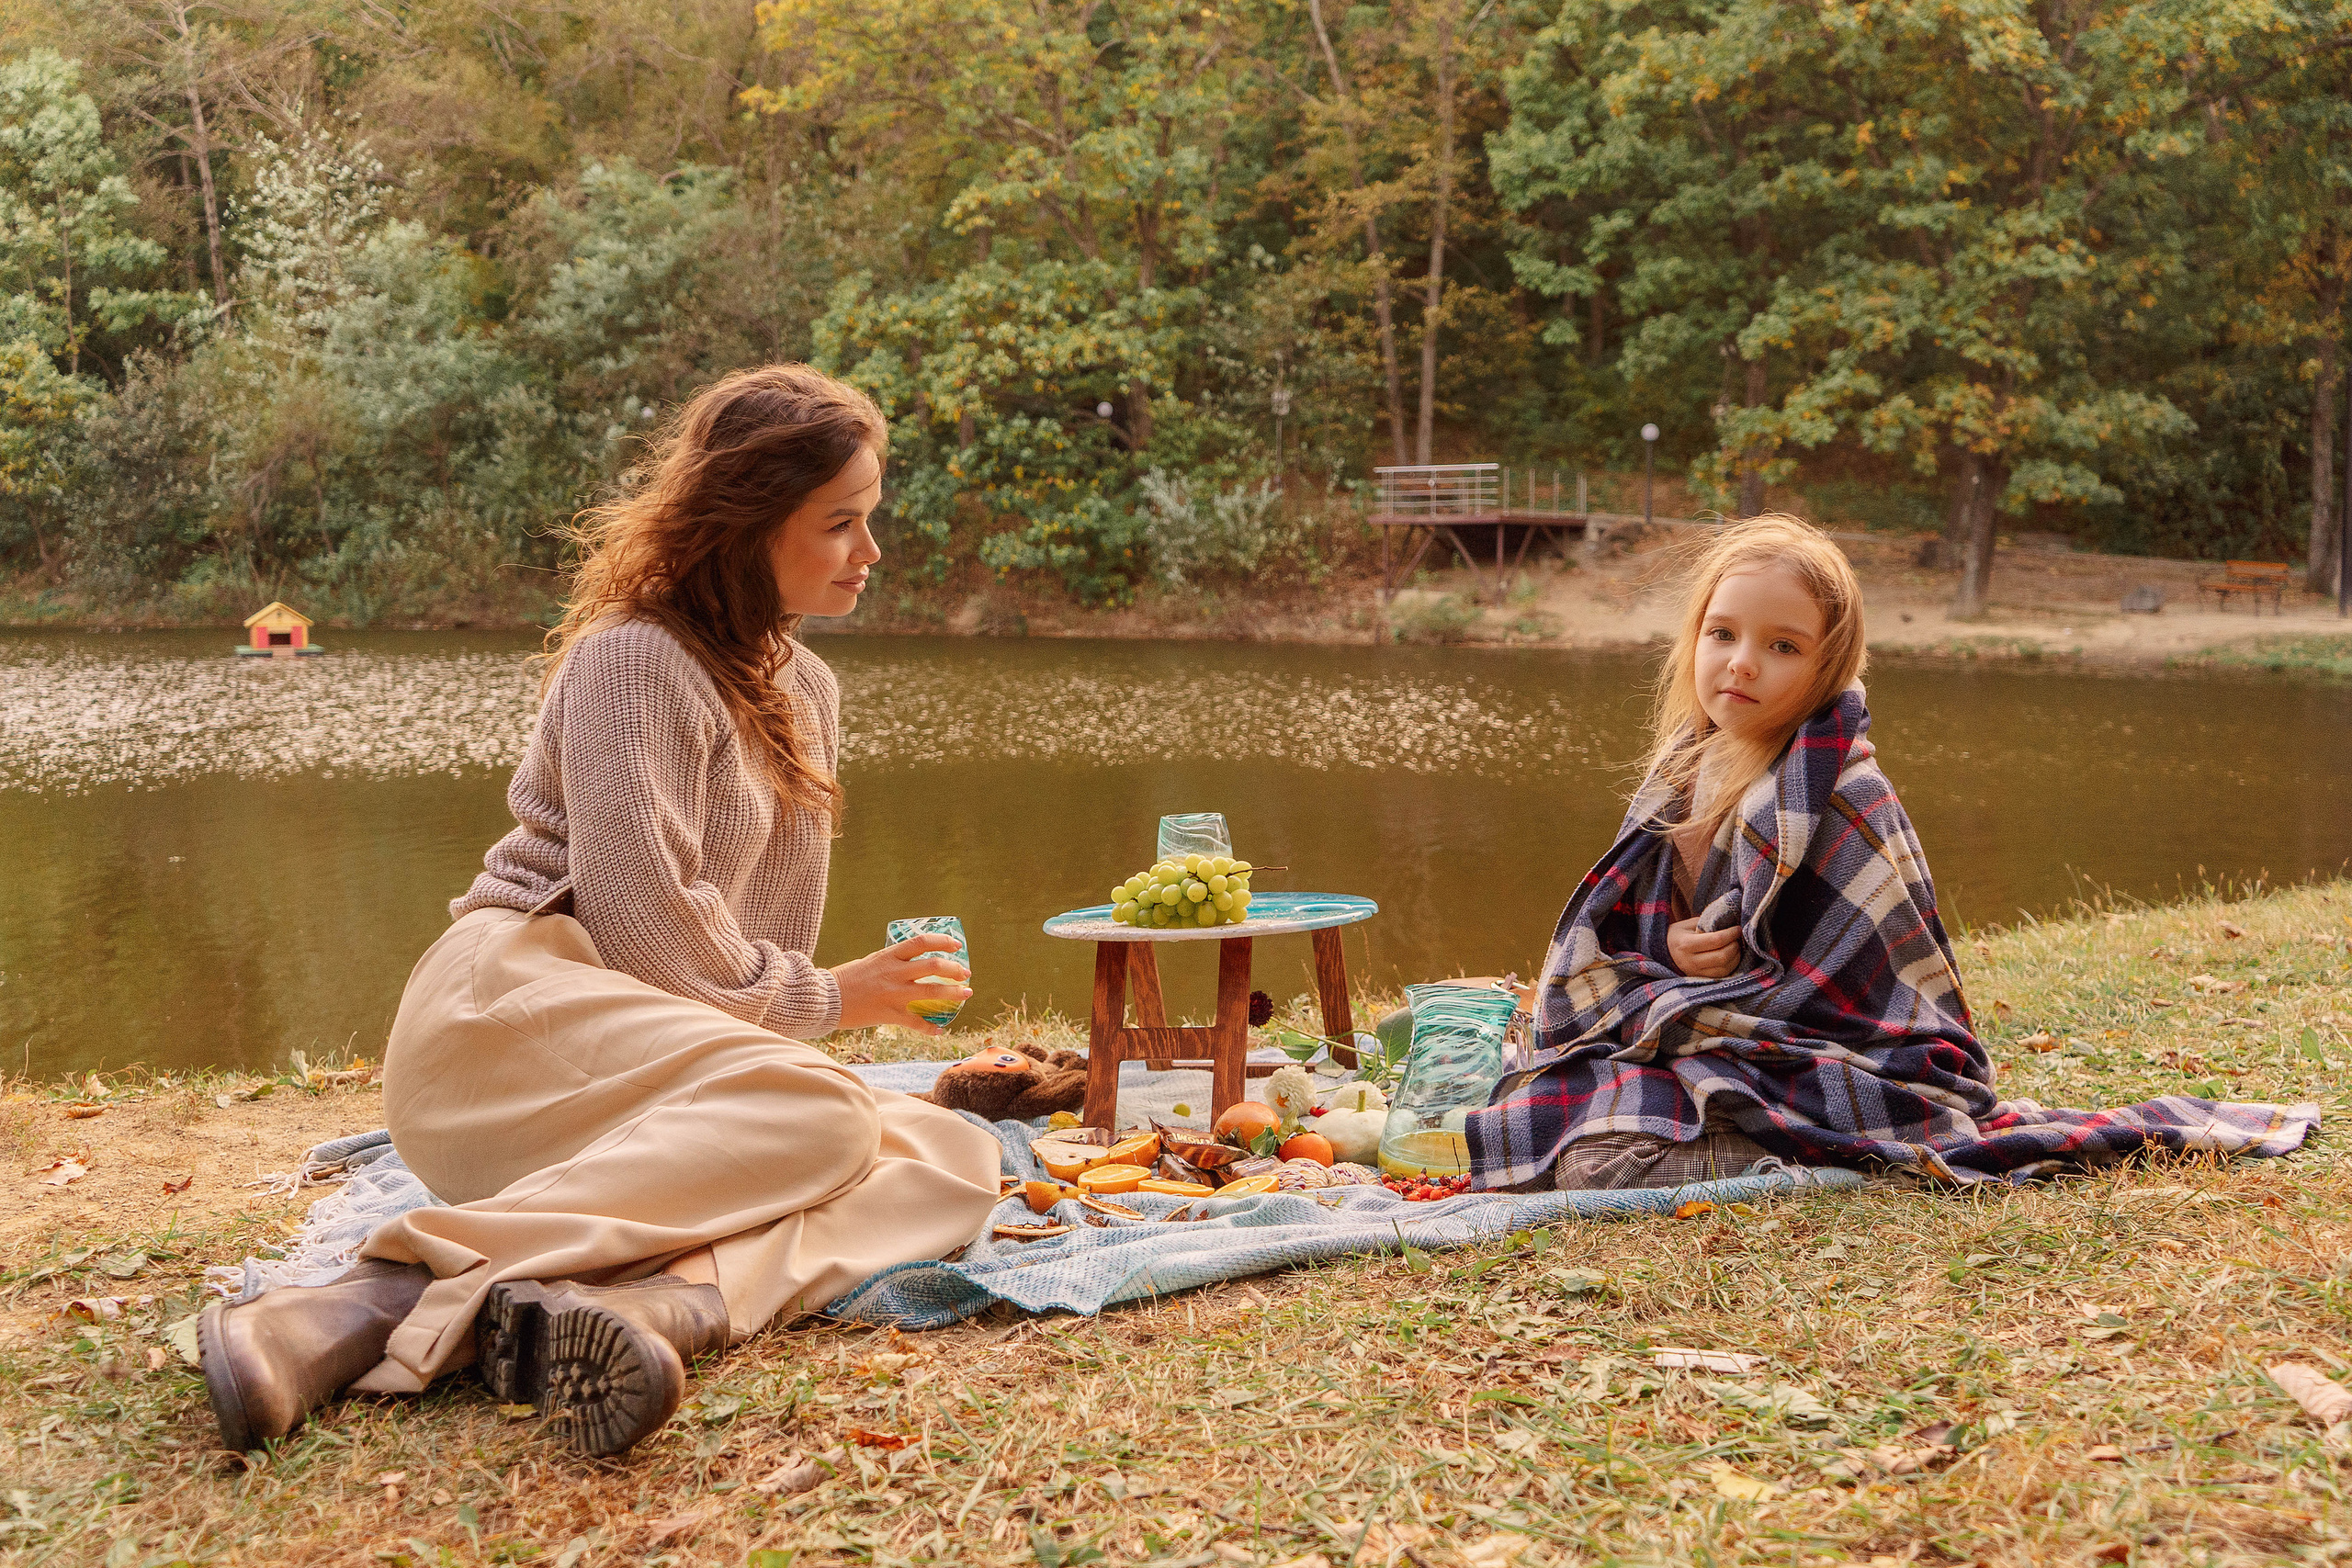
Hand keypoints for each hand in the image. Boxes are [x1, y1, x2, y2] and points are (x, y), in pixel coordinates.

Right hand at [830, 933, 970, 1033]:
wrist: (825, 998)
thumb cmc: (846, 979)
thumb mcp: (871, 962)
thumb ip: (892, 962)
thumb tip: (911, 962)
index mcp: (888, 956)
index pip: (922, 942)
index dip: (943, 942)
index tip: (957, 946)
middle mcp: (893, 973)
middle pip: (932, 966)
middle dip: (954, 969)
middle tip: (965, 973)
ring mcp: (892, 994)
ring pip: (930, 992)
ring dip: (952, 993)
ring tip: (966, 994)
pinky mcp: (888, 1014)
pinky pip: (915, 1022)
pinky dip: (930, 1027)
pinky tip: (940, 1030)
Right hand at [1666, 917, 1741, 979]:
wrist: (1663, 952)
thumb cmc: (1678, 935)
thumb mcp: (1688, 925)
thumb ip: (1707, 923)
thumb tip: (1728, 923)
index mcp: (1686, 944)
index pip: (1715, 940)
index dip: (1731, 934)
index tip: (1737, 929)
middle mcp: (1690, 961)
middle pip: (1722, 956)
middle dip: (1735, 946)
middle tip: (1737, 938)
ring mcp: (1695, 972)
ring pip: (1724, 968)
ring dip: (1735, 957)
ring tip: (1735, 947)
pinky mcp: (1700, 979)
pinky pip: (1722, 975)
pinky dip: (1731, 966)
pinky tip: (1731, 957)